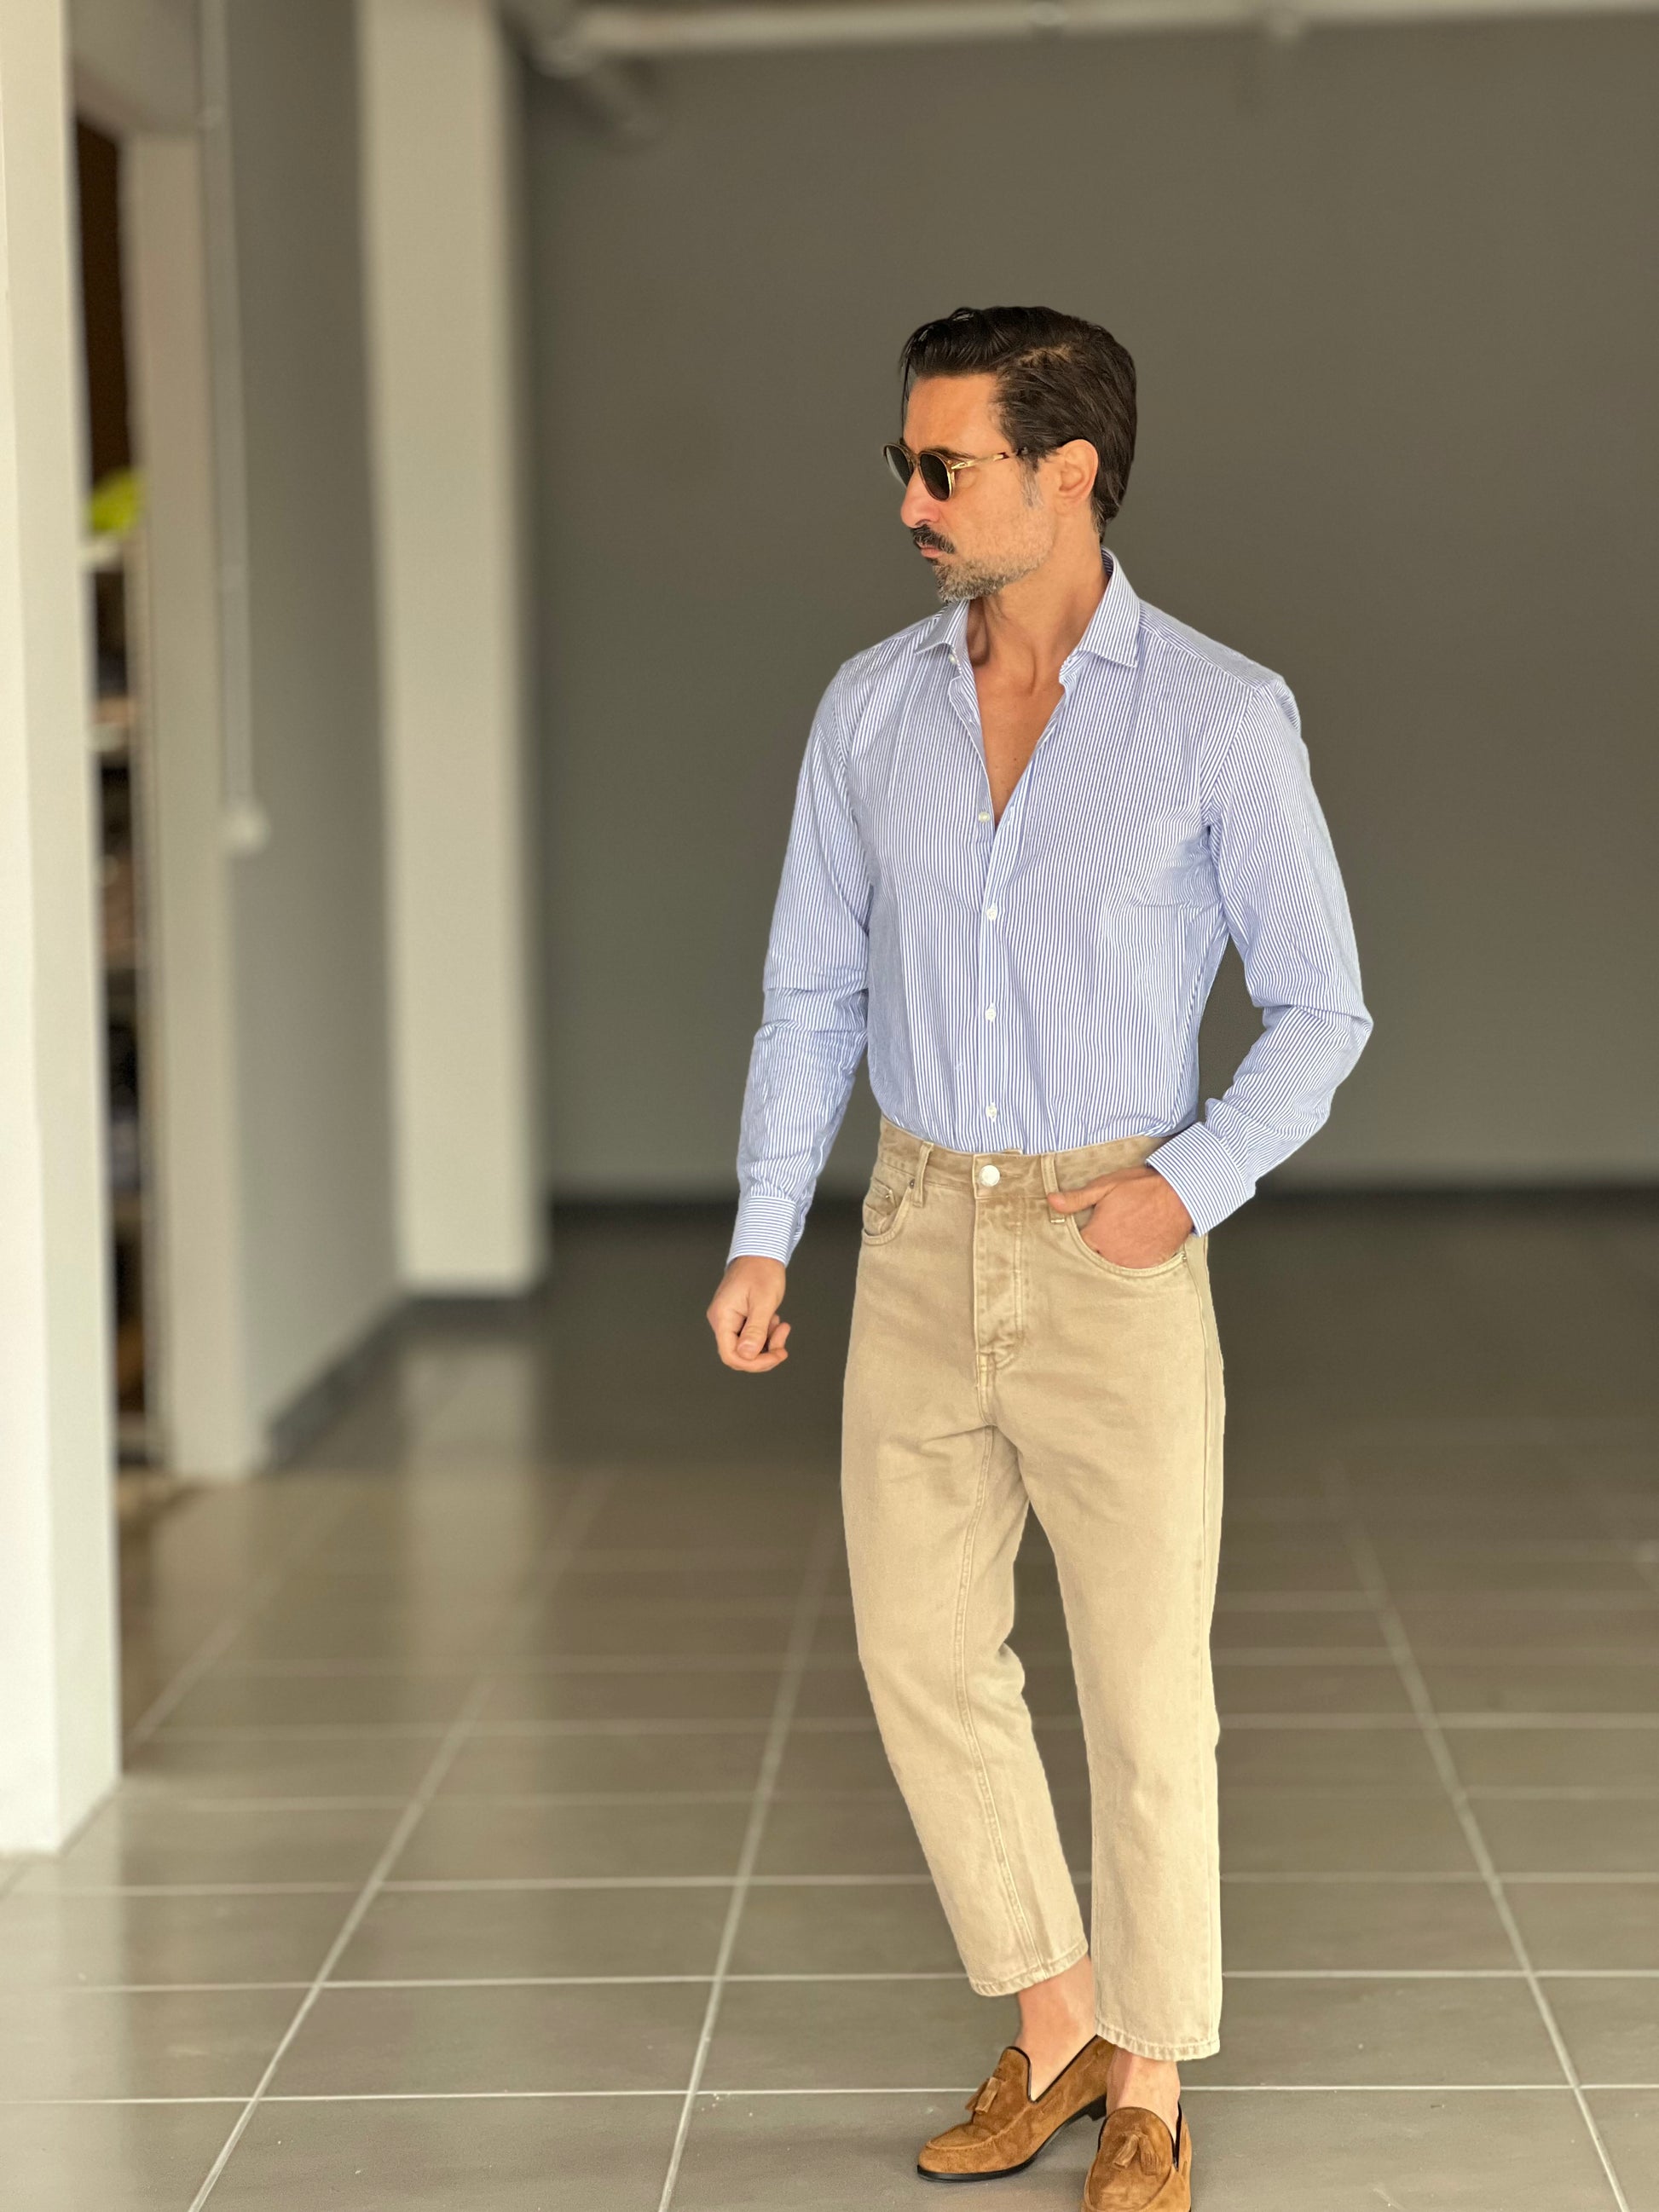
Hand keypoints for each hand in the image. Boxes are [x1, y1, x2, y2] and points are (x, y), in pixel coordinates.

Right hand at [707, 1256, 790, 1372]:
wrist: (761, 1252)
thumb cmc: (761, 1270)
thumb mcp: (763, 1302)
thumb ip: (755, 1330)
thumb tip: (747, 1355)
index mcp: (723, 1317)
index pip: (731, 1355)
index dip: (754, 1363)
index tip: (776, 1356)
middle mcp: (722, 1321)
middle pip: (740, 1354)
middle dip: (764, 1354)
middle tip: (783, 1345)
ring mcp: (729, 1320)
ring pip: (747, 1347)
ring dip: (768, 1342)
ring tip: (780, 1326)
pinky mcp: (738, 1317)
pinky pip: (750, 1336)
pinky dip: (766, 1334)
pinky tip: (774, 1321)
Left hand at [1046, 1164, 1193, 1266]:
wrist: (1180, 1195)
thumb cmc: (1141, 1187)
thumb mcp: (1105, 1187)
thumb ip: (1076, 1198)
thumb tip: (1051, 1201)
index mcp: (1096, 1236)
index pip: (1077, 1247)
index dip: (1082, 1239)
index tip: (1087, 1232)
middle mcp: (1111, 1254)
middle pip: (1094, 1260)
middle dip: (1097, 1250)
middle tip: (1108, 1236)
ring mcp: (1130, 1263)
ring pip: (1113, 1267)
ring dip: (1113, 1257)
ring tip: (1122, 1241)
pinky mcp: (1148, 1266)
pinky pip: (1133, 1271)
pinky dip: (1132, 1261)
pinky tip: (1136, 1247)